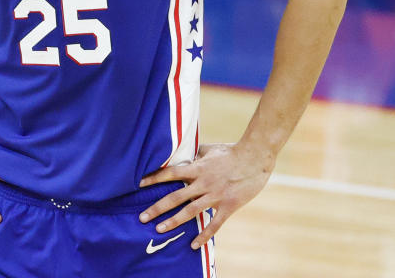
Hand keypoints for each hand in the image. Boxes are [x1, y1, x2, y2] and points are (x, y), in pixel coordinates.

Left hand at [138, 142, 272, 248]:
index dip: (154, 178)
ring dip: (173, 222)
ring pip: (190, 211)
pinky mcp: (228, 206)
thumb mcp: (209, 149)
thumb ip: (195, 155)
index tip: (139, 184)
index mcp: (197, 168)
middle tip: (142, 217)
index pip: (170, 173)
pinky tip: (193, 246)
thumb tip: (183, 155)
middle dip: (157, 207)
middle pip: (175, 196)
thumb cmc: (231, 151)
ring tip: (158, 229)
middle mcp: (203, 183)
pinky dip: (203, 236)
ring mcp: (214, 196)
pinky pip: (214, 224)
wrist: (255, 158)